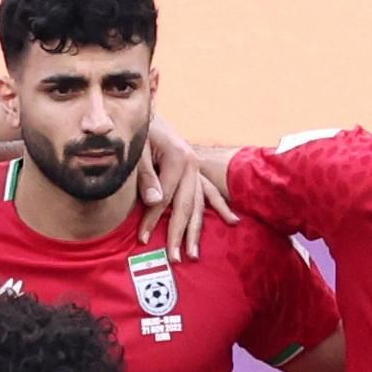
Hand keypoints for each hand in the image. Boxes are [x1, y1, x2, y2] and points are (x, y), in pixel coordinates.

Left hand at [142, 116, 238, 260]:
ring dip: (197, 231)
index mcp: (179, 159)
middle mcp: (193, 166)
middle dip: (180, 234)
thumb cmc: (141, 131)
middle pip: (187, 206)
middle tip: (176, 258)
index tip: (143, 238)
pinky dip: (221, 207)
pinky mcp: (197, 172)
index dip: (154, 219)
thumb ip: (146, 176)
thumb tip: (156, 202)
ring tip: (193, 254)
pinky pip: (211, 193)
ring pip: (199, 205)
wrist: (149, 114)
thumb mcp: (138, 150)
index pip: (165, 198)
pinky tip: (232, 222)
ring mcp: (198, 170)